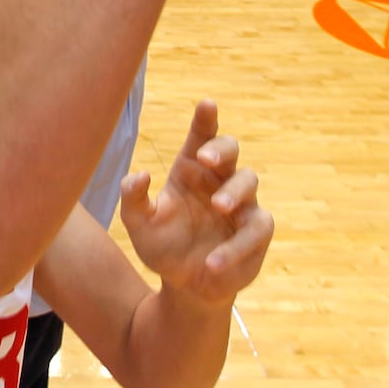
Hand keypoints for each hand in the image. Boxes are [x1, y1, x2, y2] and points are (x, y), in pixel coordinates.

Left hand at [120, 100, 273, 307]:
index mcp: (189, 171)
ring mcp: (240, 206)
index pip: (200, 138)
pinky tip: (213, 261)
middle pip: (230, 151)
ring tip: (219, 205)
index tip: (206, 103)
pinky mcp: (254, 233)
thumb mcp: (138, 223)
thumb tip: (139, 174)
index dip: (205, 120)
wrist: (183, 284)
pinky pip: (255, 230)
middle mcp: (217, 182)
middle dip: (221, 148)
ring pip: (249, 183)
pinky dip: (236, 245)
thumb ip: (133, 198)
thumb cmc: (161, 245)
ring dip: (234, 192)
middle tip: (205, 157)